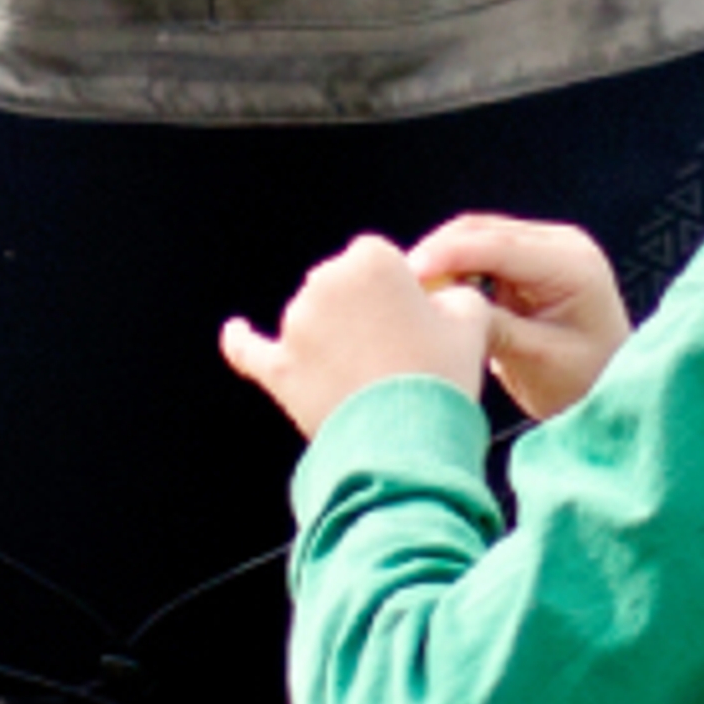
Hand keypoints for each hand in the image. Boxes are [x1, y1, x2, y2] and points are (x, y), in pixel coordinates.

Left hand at [222, 237, 491, 443]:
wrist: (407, 445)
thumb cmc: (440, 377)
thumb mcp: (471, 322)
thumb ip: (456, 294)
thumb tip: (444, 297)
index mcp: (371, 260)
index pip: (379, 259)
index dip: (398, 289)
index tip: (414, 318)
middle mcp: (325, 284)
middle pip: (342, 285)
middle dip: (362, 311)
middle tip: (396, 352)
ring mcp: (296, 328)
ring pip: (311, 320)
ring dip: (330, 339)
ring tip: (369, 376)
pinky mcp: (279, 370)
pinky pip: (250, 350)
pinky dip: (242, 342)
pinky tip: (233, 331)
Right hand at [405, 218, 629, 417]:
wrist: (614, 390)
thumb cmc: (585, 383)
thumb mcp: (538, 361)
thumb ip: (494, 328)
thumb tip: (444, 305)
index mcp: (572, 264)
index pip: (500, 245)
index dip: (449, 255)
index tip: (411, 272)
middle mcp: (561, 244)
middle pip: (483, 232)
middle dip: (438, 254)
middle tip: (398, 284)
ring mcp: (546, 249)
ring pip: (477, 239)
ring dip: (443, 261)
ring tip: (410, 291)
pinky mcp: (529, 263)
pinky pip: (482, 255)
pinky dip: (455, 270)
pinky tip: (433, 294)